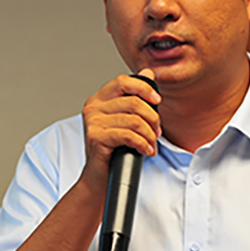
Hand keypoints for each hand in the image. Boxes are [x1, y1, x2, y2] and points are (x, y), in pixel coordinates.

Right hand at [80, 69, 161, 188]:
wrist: (99, 178)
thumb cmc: (113, 149)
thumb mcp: (125, 120)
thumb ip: (135, 97)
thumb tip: (148, 72)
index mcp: (99, 99)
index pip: (123, 81)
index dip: (143, 88)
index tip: (157, 100)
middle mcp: (92, 108)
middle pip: (133, 102)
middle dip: (152, 118)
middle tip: (156, 132)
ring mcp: (92, 123)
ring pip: (134, 120)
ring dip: (149, 135)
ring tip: (151, 144)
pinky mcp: (96, 138)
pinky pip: (129, 135)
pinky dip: (143, 144)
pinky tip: (146, 151)